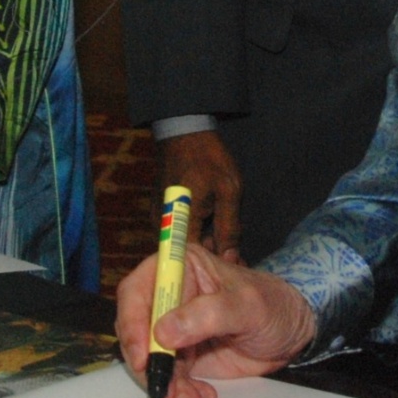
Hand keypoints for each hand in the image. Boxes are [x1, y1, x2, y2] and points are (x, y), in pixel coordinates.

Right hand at [114, 241, 317, 397]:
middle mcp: (170, 297)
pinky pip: (170, 377)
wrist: (293, 333)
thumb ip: (207, 315)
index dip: (131, 323)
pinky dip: (181, 392)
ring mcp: (175, 329)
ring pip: (151, 360)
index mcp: (179, 269)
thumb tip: (164, 333)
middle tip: (164, 388)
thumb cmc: (273, 305)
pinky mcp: (184, 355)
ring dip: (166, 384)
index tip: (142, 356)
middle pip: (136, 330)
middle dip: (147, 364)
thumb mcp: (247, 306)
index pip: (136, 291)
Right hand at [159, 128, 244, 260]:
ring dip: (204, 244)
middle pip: (188, 253)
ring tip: (227, 238)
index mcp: (180, 221)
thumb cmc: (208, 159)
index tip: (238, 265)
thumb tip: (231, 258)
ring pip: (183, 242)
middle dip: (213, 255)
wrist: (183, 131)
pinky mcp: (160, 211)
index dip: (218, 264)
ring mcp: (159, 217)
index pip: (197, 258)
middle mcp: (162, 224)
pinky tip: (212, 227)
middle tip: (237, 253)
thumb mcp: (228, 191)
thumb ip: (229, 227)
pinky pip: (178, 231)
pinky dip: (195, 233)